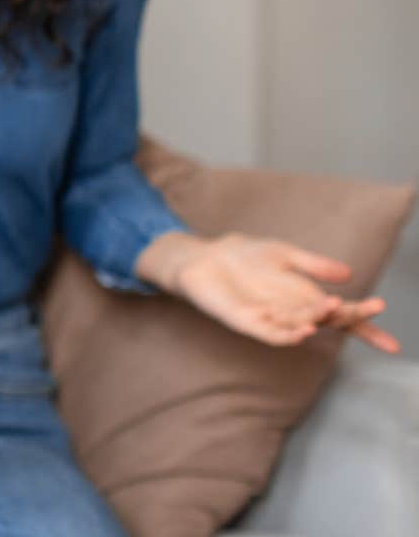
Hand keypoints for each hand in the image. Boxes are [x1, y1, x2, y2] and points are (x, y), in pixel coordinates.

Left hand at [145, 231, 399, 353]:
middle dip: (348, 316)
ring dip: (317, 321)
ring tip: (333, 309)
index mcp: (306, 299)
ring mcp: (269, 318)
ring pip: (300, 326)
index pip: (342, 317)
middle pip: (327, 321)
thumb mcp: (286, 255)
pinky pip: (268, 333)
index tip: (393, 345)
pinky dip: (285, 334)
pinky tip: (300, 331)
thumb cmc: (246, 257)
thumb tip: (348, 274)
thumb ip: (314, 265)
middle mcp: (292, 313)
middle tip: (365, 306)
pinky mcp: (245, 320)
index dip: (366, 326)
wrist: (207, 257)